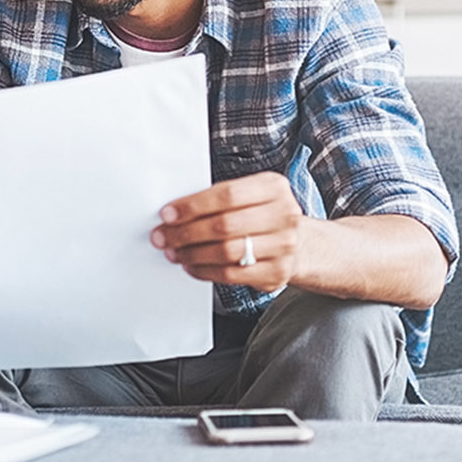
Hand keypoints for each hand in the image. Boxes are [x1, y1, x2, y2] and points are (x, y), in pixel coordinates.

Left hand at [151, 171, 301, 291]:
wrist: (299, 243)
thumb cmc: (260, 215)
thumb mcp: (249, 195)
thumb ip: (217, 200)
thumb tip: (173, 213)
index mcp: (273, 188)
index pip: (227, 195)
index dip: (193, 206)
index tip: (167, 214)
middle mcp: (284, 215)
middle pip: (224, 225)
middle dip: (185, 233)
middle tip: (162, 237)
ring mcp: (284, 245)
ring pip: (226, 252)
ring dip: (191, 254)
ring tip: (173, 252)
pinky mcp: (277, 272)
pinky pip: (232, 274)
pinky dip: (205, 271)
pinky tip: (191, 266)